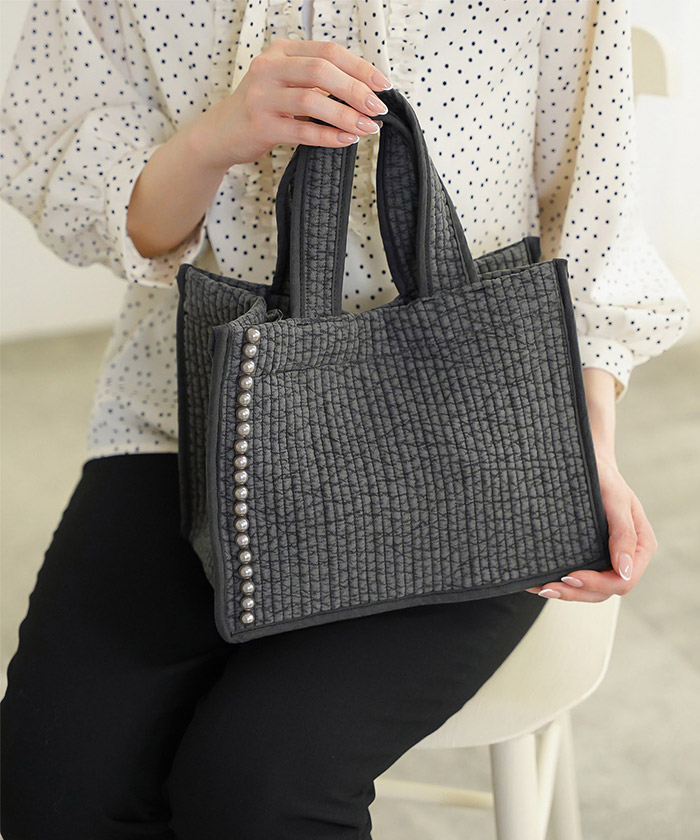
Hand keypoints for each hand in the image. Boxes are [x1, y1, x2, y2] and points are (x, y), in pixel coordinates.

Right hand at [193, 38, 391, 170]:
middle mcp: (269, 68)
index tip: (383, 84)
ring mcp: (262, 96)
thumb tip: (364, 91)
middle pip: (321, 70)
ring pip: (311, 100)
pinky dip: (327, 136)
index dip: (359, 67)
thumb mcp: (286, 85)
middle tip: (378, 107)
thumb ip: (316, 82)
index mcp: (281, 52)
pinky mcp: (259, 125)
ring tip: (367, 127)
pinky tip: (345, 140)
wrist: (221, 133)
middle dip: (356, 89)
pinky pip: (300, 131)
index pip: (327, 52)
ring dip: (345, 114)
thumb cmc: (262, 109)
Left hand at [525, 367, 657, 601]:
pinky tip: (537, 581)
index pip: (622, 580)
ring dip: (567, 593)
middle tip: (548, 587)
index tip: (570, 576)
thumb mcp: (616, 499)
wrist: (586, 462)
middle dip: (576, 593)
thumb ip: (623, 533)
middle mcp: (624, 556)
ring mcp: (605, 557)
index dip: (597, 584)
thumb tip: (623, 570)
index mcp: (639, 546)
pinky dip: (559, 583)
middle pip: (604, 590)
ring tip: (542, 588)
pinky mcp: (587, 554)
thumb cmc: (603, 476)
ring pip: (590, 589)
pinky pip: (577, 577)